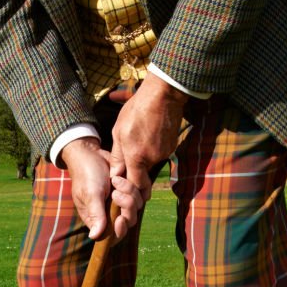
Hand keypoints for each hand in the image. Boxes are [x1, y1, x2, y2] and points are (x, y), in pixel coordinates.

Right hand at [60, 137, 143, 240]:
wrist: (90, 153)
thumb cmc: (86, 174)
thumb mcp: (90, 194)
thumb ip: (95, 214)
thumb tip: (94, 237)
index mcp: (97, 219)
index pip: (112, 235)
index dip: (120, 230)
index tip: (120, 219)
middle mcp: (110, 213)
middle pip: (129, 221)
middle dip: (126, 207)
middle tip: (116, 192)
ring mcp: (120, 202)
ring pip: (136, 207)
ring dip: (129, 193)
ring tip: (116, 179)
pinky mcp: (128, 191)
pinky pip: (139, 194)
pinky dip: (134, 186)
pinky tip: (122, 176)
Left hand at [109, 73, 188, 201]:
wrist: (163, 95)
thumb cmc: (137, 110)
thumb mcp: (119, 131)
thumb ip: (117, 156)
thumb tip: (115, 174)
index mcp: (137, 157)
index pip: (135, 186)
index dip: (130, 190)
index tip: (123, 187)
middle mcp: (152, 159)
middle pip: (143, 176)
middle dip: (136, 175)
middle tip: (128, 165)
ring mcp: (164, 153)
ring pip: (151, 164)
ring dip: (143, 158)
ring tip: (138, 140)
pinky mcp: (171, 147)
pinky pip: (159, 154)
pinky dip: (152, 149)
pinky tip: (148, 134)